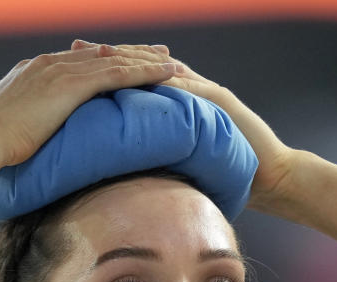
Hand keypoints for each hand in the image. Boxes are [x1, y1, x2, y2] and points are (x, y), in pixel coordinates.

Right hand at [0, 42, 182, 167]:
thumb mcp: (2, 126)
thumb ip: (16, 122)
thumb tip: (17, 136)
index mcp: (32, 71)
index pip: (77, 60)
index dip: (103, 59)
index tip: (121, 59)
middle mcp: (49, 64)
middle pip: (101, 53)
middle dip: (131, 52)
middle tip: (158, 52)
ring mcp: (61, 72)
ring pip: (116, 60)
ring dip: (147, 60)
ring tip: (173, 61)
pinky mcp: (73, 86)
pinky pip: (120, 75)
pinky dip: (147, 72)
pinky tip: (169, 73)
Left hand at [71, 40, 295, 212]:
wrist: (267, 178)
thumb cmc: (222, 174)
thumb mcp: (179, 161)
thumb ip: (154, 154)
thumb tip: (118, 167)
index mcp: (176, 101)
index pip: (134, 77)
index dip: (102, 69)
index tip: (69, 64)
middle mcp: (189, 88)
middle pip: (143, 64)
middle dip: (107, 55)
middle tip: (75, 48)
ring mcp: (205, 91)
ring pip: (163, 68)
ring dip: (131, 60)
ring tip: (100, 55)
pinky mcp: (218, 102)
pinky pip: (189, 88)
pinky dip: (164, 82)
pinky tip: (141, 77)